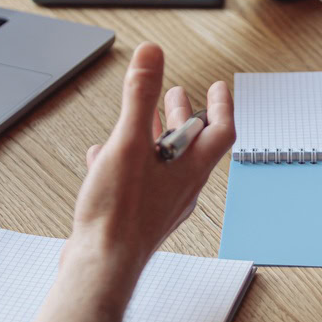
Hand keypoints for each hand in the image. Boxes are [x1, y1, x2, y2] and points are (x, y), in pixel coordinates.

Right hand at [68, 43, 233, 283]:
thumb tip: (152, 54)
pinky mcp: (136, 218)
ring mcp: (159, 206)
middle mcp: (181, 189)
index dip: (222, 105)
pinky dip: (128, 161)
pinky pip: (139, 182)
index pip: (220, 131)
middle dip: (183, 116)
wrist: (100, 267)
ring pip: (164, 163)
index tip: (219, 86)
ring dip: (156, 137)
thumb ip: (140, 96)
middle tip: (177, 94)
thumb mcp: (129, 143)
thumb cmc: (120, 215)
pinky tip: (106, 156)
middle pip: (191, 146)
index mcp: (190, 170)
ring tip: (144, 119)